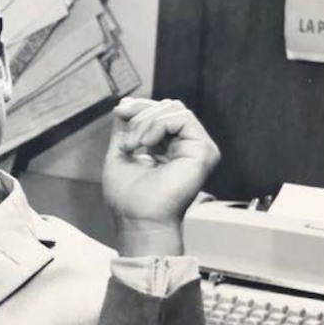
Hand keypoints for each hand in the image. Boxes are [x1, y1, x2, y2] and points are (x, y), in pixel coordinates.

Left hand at [102, 97, 219, 255]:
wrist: (137, 220)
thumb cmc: (128, 197)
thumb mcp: (122, 152)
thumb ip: (126, 127)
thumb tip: (124, 104)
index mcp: (171, 148)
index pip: (161, 113)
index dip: (139, 107)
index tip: (119, 111)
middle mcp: (187, 147)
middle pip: (168, 106)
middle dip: (141, 113)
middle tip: (125, 138)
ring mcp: (198, 149)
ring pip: (174, 109)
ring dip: (146, 122)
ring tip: (132, 146)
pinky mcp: (203, 151)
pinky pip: (182, 118)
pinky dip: (158, 125)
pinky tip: (146, 145)